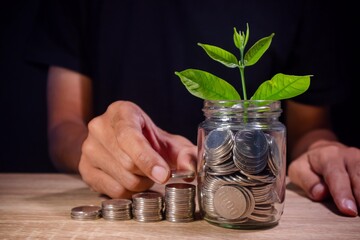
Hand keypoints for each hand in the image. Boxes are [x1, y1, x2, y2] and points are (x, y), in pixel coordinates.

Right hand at [78, 101, 196, 198]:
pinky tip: (131, 179)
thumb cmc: (147, 139)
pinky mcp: (84, 168)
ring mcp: (88, 148)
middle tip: (156, 170)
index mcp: (121, 112)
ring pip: (122, 180)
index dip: (148, 159)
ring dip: (140, 184)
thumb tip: (190, 167)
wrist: (119, 141)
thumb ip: (184, 153)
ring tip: (142, 173)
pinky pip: (112, 191)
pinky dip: (128, 192)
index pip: (129, 137)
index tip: (164, 175)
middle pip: (128, 163)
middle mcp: (99, 126)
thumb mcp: (169, 142)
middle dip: (149, 173)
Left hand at [288, 139, 359, 215]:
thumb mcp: (299, 169)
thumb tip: (320, 194)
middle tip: (358, 213)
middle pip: (358, 176)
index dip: (342, 193)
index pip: (336, 175)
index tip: (348, 209)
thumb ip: (307, 181)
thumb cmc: (311, 164)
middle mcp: (348, 156)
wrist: (325, 150)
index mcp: (328, 156)